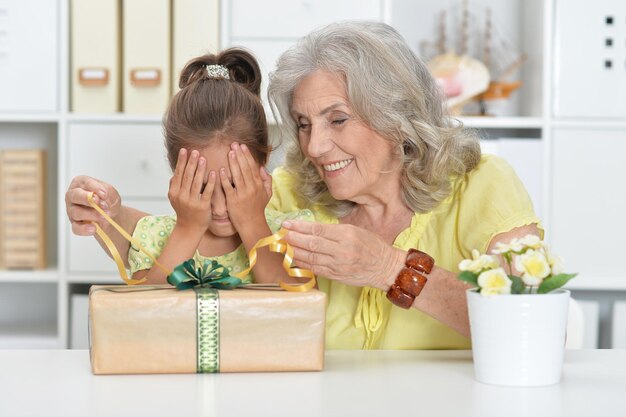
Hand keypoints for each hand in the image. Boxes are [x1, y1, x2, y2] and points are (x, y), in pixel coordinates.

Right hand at [65, 175, 121, 235]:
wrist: (110, 215)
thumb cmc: (107, 201)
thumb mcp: (112, 193)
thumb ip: (108, 192)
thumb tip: (102, 196)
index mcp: (81, 183)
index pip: (84, 182)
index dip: (95, 188)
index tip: (104, 194)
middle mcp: (73, 196)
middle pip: (74, 195)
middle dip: (87, 199)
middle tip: (99, 203)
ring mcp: (72, 210)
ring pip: (76, 212)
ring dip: (92, 214)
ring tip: (104, 216)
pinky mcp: (75, 224)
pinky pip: (76, 227)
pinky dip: (84, 229)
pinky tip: (93, 228)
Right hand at [168, 148, 215, 230]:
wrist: (189, 228)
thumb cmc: (184, 211)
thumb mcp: (175, 199)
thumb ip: (174, 186)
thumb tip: (174, 173)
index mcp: (174, 192)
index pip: (178, 173)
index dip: (182, 161)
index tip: (185, 150)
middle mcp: (182, 196)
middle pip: (187, 176)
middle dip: (191, 162)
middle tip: (195, 151)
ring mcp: (192, 202)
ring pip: (196, 182)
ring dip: (200, 169)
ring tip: (203, 158)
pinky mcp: (203, 206)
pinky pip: (207, 192)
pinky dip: (210, 182)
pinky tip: (214, 173)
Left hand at [220, 143, 270, 229]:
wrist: (252, 223)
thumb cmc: (258, 208)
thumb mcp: (267, 194)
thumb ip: (267, 180)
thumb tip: (262, 168)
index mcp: (258, 185)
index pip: (252, 167)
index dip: (247, 156)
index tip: (242, 146)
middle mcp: (251, 188)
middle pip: (245, 168)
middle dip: (240, 155)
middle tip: (234, 144)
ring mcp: (242, 194)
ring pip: (237, 175)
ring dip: (233, 163)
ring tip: (229, 152)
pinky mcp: (233, 200)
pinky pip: (228, 187)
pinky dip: (225, 178)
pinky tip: (221, 170)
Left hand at [282, 220, 405, 289]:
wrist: (384, 267)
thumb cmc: (371, 245)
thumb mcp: (355, 230)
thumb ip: (334, 230)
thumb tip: (310, 228)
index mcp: (346, 234)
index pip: (317, 230)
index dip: (300, 227)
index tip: (287, 224)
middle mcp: (341, 250)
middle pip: (311, 244)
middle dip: (293, 239)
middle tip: (280, 234)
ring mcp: (338, 265)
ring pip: (311, 258)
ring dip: (294, 252)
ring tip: (283, 246)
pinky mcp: (336, 276)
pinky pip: (316, 269)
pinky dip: (303, 264)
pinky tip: (293, 259)